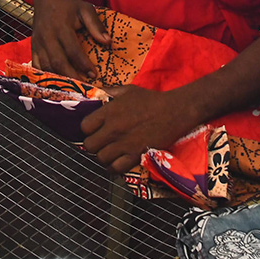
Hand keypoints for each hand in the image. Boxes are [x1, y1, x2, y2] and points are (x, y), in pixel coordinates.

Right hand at [30, 0, 109, 80]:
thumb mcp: (85, 9)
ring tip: (73, 87)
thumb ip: (96, 25)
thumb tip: (108, 42)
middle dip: (72, 76)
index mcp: (61, 27)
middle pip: (58, 62)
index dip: (83, 65)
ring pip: (47, 65)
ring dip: (59, 78)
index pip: (72, 50)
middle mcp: (47, 36)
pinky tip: (56, 83)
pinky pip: (37, 65)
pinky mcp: (33, 46)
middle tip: (85, 87)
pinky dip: (46, 75)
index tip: (94, 75)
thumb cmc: (69, 4)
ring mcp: (38, 42)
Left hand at [81, 86, 199, 173]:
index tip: (94, 130)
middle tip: (101, 144)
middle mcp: (113, 129)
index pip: (84, 127)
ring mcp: (124, 143)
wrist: (175, 111)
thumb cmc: (151, 99)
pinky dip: (115, 167)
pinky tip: (118, 161)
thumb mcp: (127, 90)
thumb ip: (109, 92)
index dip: (87, 130)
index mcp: (108, 112)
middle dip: (93, 145)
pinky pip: (117, 168)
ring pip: (101, 158)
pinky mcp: (137, 154)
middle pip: (89, 145)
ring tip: (110, 153)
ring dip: (104, 157)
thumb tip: (96, 93)